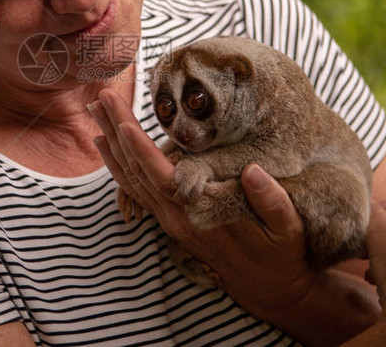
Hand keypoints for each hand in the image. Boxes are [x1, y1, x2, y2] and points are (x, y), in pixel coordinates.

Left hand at [88, 89, 314, 316]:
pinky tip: (107, 145)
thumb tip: (253, 172)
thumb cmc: (281, 253)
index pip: (163, 177)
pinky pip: (135, 189)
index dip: (141, 150)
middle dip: (117, 133)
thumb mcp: (288, 227)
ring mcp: (170, 221)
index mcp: (204, 214)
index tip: (123, 122)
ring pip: (130, 180)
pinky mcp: (169, 220)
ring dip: (112, 145)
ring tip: (97, 110)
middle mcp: (178, 219)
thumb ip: (272, 200)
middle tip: (101, 97)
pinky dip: (118, 164)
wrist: (270, 288)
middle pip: (137, 172)